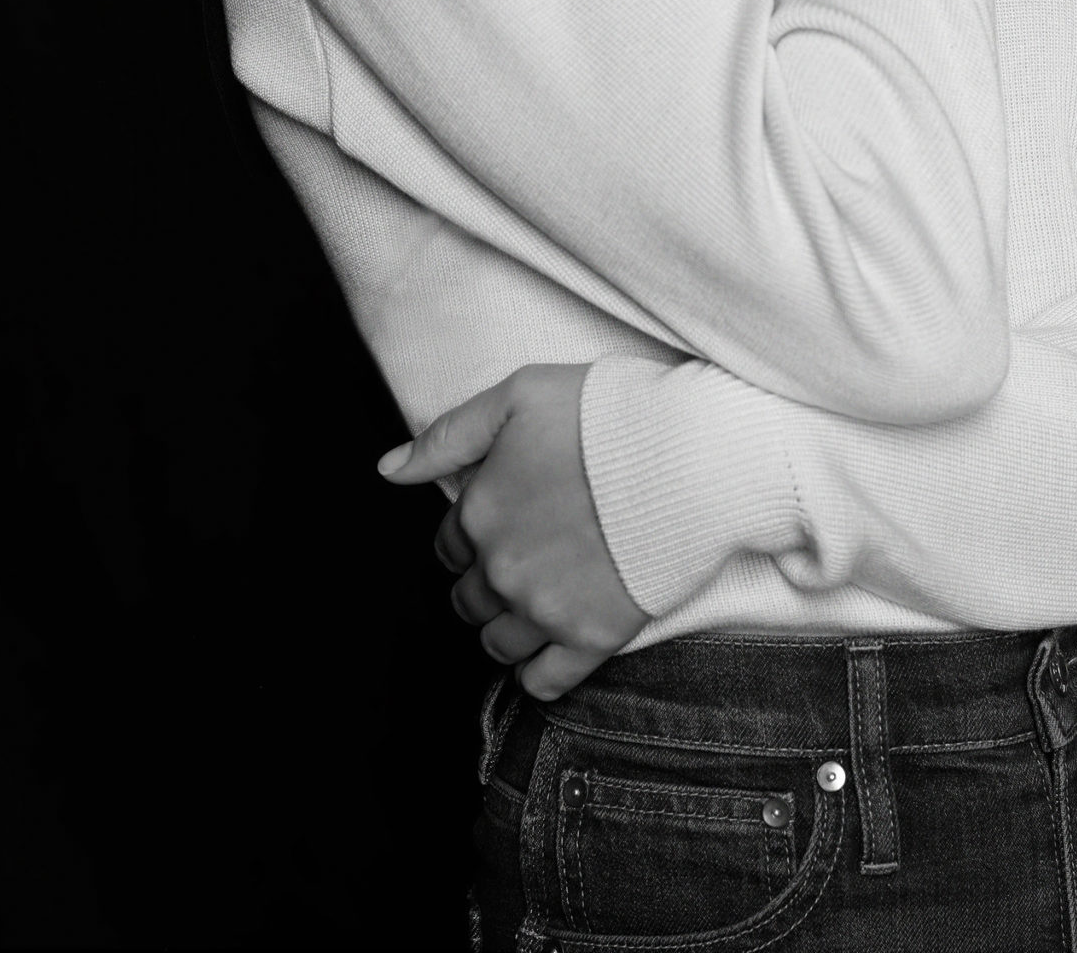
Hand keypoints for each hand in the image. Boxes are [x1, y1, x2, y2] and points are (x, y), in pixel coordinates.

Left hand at [377, 363, 648, 699]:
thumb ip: (448, 435)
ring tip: (539, 599)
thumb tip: (387, 468)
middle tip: (527, 556)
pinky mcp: (591, 639)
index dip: (472, 533)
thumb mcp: (518, 395)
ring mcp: (545, 610)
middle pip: (468, 597)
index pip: (448, 543)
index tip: (504, 521)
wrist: (689, 454)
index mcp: (479, 511)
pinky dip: (538, 674)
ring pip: (496, 642)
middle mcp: (501, 569)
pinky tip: (551, 650)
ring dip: (506, 626)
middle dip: (486, 581)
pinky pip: (543, 682)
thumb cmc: (606, 413)